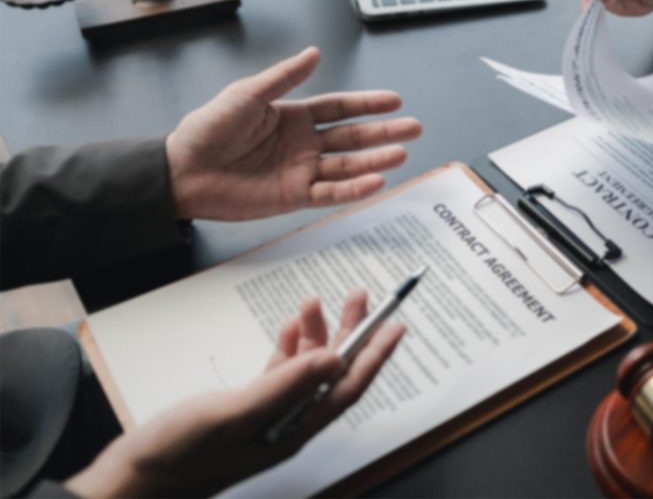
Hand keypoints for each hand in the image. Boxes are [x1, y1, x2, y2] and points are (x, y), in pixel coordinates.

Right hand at [66, 291, 403, 497]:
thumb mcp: (235, 413)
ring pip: (305, 369)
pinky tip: (289, 329)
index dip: (375, 355)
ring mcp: (267, 416)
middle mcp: (288, 423)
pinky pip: (279, 374)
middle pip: (332, 372)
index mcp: (294, 429)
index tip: (397, 325)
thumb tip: (335, 360)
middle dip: (351, 332)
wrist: (133, 481)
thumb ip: (286, 384)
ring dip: (314, 334)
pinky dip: (286, 349)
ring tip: (314, 302)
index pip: (347, 387)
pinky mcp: (245, 410)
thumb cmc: (179, 454)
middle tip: (361, 296)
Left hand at [166, 47, 421, 219]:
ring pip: (348, 166)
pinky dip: (354, 189)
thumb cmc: (208, 129)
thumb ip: (284, 78)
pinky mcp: (294, 197)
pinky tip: (375, 181)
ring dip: (375, 161)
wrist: (183, 171)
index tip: (394, 101)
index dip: (367, 104)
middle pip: (352, 137)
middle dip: (383, 133)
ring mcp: (301, 171)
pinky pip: (330, 193)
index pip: (340, 109)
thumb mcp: (247, 94)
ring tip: (401, 154)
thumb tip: (315, 54)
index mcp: (294, 116)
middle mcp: (303, 144)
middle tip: (413, 128)